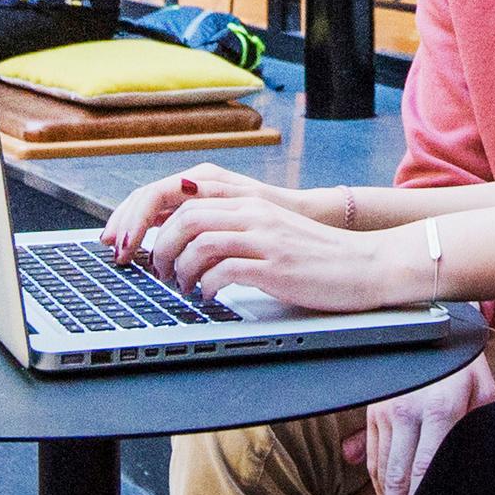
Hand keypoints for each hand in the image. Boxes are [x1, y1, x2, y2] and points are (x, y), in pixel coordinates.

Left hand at [138, 188, 427, 313]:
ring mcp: (265, 238)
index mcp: (248, 203)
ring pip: (199, 241)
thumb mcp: (269, 233)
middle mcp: (253, 213)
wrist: (366, 264)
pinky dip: (207, 287)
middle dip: (156, 247)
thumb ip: (232, 231)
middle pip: (184, 216)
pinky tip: (208, 298)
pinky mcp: (276, 266)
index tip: (128, 242)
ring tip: (181, 288)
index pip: (182, 197)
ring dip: (180, 269)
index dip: (146, 218)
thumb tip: (183, 244)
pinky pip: (225, 271)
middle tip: (153, 272)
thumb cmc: (315, 256)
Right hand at [347, 353, 494, 494]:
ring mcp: (386, 410)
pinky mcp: (373, 409)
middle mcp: (408, 411)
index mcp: (441, 409)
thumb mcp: (484, 390)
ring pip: (380, 470)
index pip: (426, 469)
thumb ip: (486, 425)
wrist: (433, 327)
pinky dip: (375, 483)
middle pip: (397, 479)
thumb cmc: (465, 365)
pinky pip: (372, 455)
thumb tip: (490, 463)